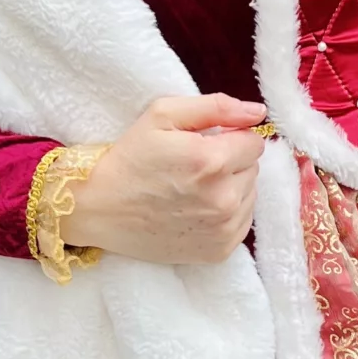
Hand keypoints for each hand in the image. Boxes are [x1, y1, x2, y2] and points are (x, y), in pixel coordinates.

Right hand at [64, 93, 269, 265]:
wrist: (100, 209)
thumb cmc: (130, 158)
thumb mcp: (163, 115)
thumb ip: (216, 107)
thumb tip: (258, 113)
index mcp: (211, 161)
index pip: (254, 142)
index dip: (231, 137)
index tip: (205, 143)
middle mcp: (223, 198)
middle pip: (253, 168)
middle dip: (231, 162)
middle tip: (193, 167)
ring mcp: (222, 229)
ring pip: (250, 195)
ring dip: (231, 187)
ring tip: (194, 188)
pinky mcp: (219, 251)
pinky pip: (243, 222)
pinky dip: (227, 213)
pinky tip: (197, 208)